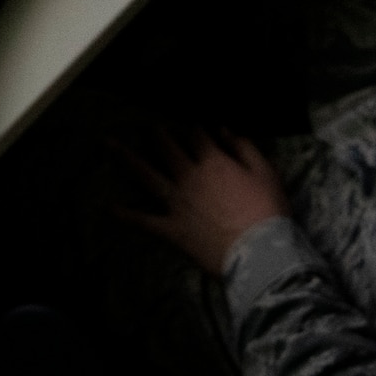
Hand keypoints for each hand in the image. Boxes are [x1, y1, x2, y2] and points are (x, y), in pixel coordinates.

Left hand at [113, 128, 288, 274]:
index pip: (196, 134)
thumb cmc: (267, 210)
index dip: (191, 126)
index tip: (188, 123)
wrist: (259, 252)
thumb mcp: (264, 171)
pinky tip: (108, 207)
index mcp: (213, 161)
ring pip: (146, 175)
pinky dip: (126, 214)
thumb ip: (243, 146)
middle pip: (166, 148)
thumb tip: (224, 128)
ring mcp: (177, 203)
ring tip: (108, 144)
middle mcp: (189, 177)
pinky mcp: (172, 228)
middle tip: (145, 125)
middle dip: (155, 133)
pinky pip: (144, 220)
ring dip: (125, 158)